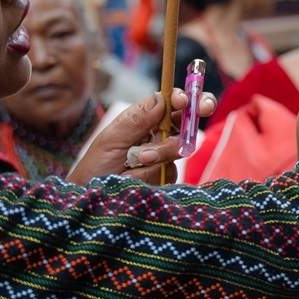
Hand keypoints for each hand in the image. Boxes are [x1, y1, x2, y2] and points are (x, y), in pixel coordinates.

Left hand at [68, 88, 213, 184]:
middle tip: (203, 108)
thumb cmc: (96, 166)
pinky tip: (137, 177)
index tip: (182, 100)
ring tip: (137, 159)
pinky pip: (172, 170)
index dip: (182, 98)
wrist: (94, 200)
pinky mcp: (167, 177)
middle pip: (186, 120)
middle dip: (196, 111)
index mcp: (144, 120)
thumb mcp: (112, 139)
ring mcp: (165, 157)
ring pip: (180, 147)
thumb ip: (137, 119)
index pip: (169, 103)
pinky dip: (154, 172)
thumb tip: (162, 98)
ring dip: (160, 151)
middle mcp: (158, 135)